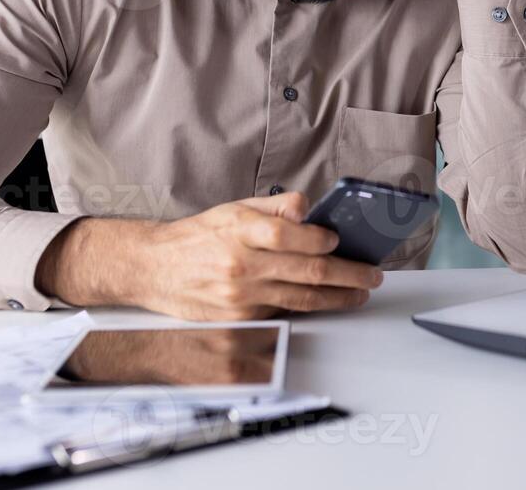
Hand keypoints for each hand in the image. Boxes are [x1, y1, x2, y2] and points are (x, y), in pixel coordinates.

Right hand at [36, 192, 383, 320]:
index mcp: (239, 230)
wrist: (154, 268)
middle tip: (371, 275)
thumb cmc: (199, 236)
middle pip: (306, 271)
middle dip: (348, 275)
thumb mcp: (234, 208)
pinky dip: (308, 306)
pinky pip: (282, 311)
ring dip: (338, 297)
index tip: (340, 241)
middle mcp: (241, 264)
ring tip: (359, 293)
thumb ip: (275, 207)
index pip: (289, 234)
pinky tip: (326, 301)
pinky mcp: (239, 317)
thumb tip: (308, 208)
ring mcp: (240, 295)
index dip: (321, 240)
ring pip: (301, 298)